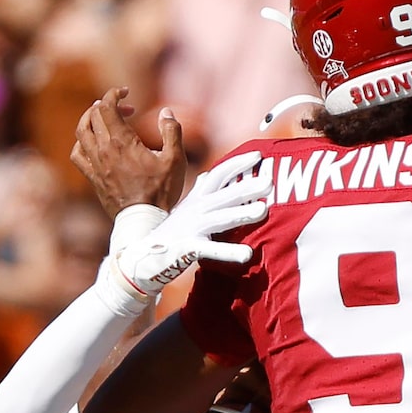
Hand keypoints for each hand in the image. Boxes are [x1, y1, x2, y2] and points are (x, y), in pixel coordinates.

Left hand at [72, 88, 187, 220]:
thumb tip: (166, 112)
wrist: (145, 222)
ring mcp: (95, 164)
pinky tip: (92, 143)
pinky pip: (77, 154)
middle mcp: (104, 149)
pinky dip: (82, 143)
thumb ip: (171, 131)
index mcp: (122, 141)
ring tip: (103, 119)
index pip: (106, 106)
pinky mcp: (93, 178)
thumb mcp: (175, 160)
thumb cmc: (162, 191)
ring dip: (90, 119)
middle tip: (125, 110)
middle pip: (93, 115)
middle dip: (107, 105)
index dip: (114, 94)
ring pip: (81, 132)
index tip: (126, 93)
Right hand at [107, 149, 268, 297]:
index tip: (258, 155)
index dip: (237, 163)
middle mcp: (195, 209)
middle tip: (269, 181)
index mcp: (197, 198)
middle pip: (223, 194)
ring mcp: (191, 228)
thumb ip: (200, 193)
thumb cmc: (171, 233)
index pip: (218, 174)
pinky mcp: (188, 249)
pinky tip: (247, 254)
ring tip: (263, 210)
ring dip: (242, 213)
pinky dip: (229, 251)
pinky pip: (211, 250)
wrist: (142, 257)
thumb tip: (207, 176)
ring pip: (220, 218)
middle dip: (246, 186)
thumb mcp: (186, 209)